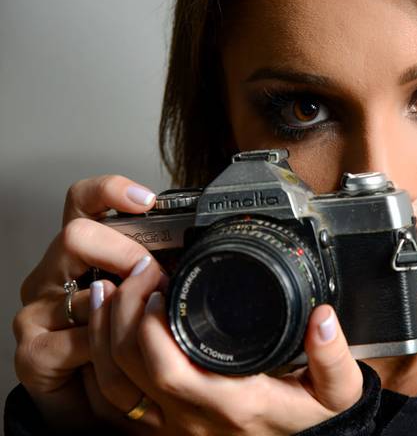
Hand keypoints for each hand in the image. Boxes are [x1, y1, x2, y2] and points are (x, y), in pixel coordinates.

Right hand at [12, 175, 156, 430]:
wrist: (96, 404)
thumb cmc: (125, 341)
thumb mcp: (146, 296)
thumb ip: (159, 269)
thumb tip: (203, 247)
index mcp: (83, 252)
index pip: (83, 202)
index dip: (109, 191)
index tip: (145, 199)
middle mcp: (53, 273)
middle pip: (77, 235)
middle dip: (125, 252)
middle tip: (153, 275)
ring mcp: (38, 311)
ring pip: (81, 291)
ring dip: (126, 309)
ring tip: (149, 323)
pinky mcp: (33, 352)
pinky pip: (79, 340)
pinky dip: (109, 350)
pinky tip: (123, 360)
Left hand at [89, 258, 363, 435]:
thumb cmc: (313, 418)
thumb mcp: (337, 391)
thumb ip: (334, 356)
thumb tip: (324, 317)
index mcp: (233, 402)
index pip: (169, 368)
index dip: (150, 325)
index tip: (159, 285)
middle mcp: (194, 418)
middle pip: (129, 370)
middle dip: (121, 314)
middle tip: (136, 272)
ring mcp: (175, 425)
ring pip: (114, 387)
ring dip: (100, 336)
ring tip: (107, 291)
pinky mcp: (166, 426)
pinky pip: (116, 402)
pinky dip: (101, 364)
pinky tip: (104, 331)